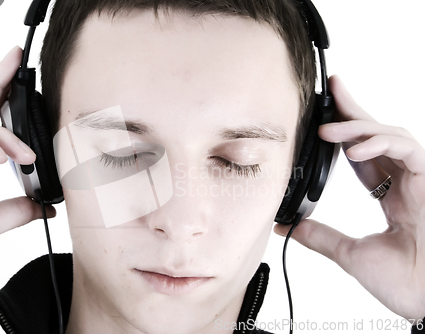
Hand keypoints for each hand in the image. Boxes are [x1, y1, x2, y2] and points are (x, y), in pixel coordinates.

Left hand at [274, 75, 424, 320]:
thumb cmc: (406, 283)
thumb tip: (287, 228)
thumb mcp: (351, 255)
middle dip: (353, 111)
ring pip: (392, 134)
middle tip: (331, 89)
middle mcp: (407, 182)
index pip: (364, 155)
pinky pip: (407, 148)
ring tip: (326, 130)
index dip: (345, 136)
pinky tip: (355, 149)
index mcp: (392, 196)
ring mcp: (421, 179)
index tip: (322, 120)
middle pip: (377, 135)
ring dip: (358, 127)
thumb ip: (321, 237)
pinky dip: (380, 143)